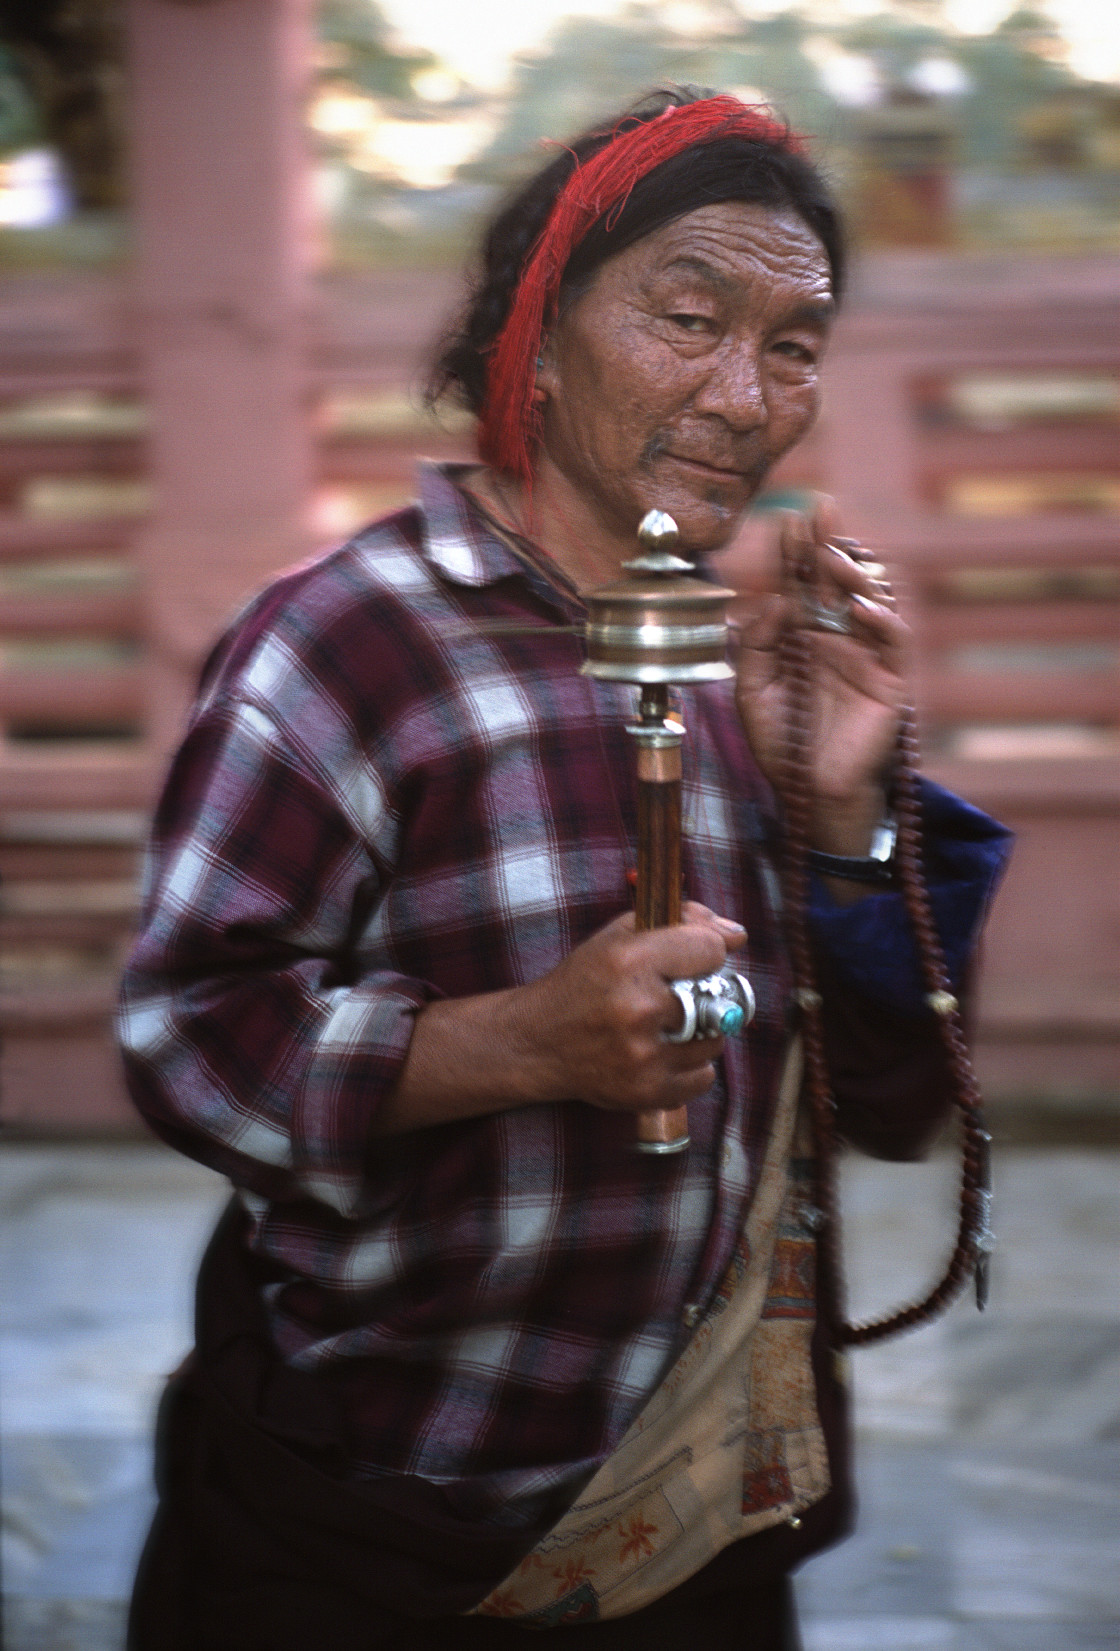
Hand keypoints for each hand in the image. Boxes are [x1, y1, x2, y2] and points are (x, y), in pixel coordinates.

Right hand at [512, 904, 743, 1114]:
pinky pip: (704, 1077)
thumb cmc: (583, 984)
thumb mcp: (618, 937)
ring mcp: (643, 1056)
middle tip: (677, 996)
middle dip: (701, 995)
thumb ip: (679, 922)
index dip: (706, 952)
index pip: (711, 949)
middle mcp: (637, 1008)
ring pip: (714, 1040)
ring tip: (666, 1027)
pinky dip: (690, 1066)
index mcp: (629, 961)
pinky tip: (662, 1054)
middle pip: (716, 997)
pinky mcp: (647, 1092)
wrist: (538, 1042)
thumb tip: (736, 934)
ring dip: (697, 1033)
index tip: (691, 959)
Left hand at [734, 499, 908, 854]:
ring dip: (854, 574)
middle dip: (827, 543)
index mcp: (802, 634)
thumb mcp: (752, 692)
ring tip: (832, 558)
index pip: (801, 582)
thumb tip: (775, 601)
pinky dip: (882, 619)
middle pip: (837, 579)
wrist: (810, 791)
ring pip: (871, 598)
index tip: (788, 518)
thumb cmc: (782, 743)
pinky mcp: (890, 678)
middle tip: (817, 512)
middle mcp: (837, 635)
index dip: (797, 551)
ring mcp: (866, 653)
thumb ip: (756, 646)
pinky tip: (860, 608)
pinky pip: (894, 639)